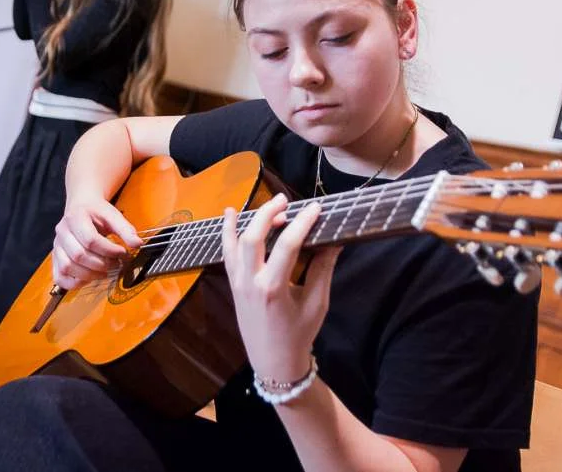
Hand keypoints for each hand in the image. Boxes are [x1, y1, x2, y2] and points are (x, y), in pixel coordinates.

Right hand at [52, 196, 142, 289]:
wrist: (82, 207)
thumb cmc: (96, 212)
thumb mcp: (113, 215)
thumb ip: (125, 229)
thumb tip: (137, 244)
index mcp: (75, 217)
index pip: (90, 239)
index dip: (109, 250)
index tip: (123, 252)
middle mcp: (62, 232)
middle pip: (79, 255)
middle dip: (102, 264)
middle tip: (117, 263)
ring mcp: (57, 246)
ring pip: (68, 267)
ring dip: (90, 274)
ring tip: (106, 271)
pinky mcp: (56, 258)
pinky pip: (60, 277)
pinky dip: (75, 283)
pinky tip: (90, 278)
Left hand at [222, 194, 341, 382]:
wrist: (273, 362)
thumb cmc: (298, 335)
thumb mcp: (316, 304)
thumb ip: (322, 269)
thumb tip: (334, 241)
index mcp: (273, 288)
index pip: (287, 244)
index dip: (302, 222)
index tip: (315, 208)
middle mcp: (250, 282)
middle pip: (253, 237)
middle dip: (268, 213)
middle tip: (286, 200)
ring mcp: (237, 283)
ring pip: (235, 242)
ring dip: (249, 219)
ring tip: (267, 204)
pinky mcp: (233, 284)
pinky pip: (227, 253)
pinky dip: (228, 232)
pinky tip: (231, 214)